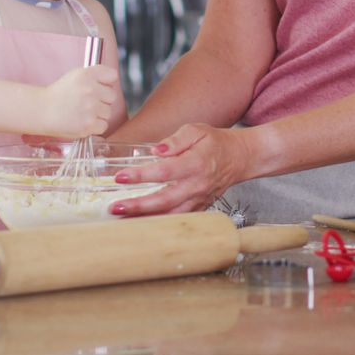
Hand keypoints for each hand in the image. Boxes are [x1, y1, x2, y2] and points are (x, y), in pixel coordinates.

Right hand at [40, 66, 118, 138]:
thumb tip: (112, 81)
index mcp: (87, 75)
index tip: (99, 86)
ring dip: (98, 114)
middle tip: (87, 102)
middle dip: (102, 100)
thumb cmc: (59, 94)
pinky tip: (83, 121)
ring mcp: (90, 108)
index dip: (106, 82)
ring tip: (83, 112)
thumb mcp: (75, 76)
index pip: (112, 75)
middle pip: (112, 96)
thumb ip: (95, 76)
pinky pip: (104, 125)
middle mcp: (90, 90)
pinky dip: (95, 126)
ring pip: (108, 112)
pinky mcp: (89, 124)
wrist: (42, 111)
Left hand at [108, 124, 252, 215]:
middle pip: (165, 200)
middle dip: (138, 206)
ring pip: (171, 215)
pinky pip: (178, 220)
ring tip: (122, 219)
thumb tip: (156, 150)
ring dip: (145, 219)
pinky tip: (140, 223)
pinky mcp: (199, 208)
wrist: (238, 158)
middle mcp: (197, 185)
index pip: (165, 171)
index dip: (142, 175)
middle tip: (115, 207)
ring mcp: (199, 200)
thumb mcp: (196, 130)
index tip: (121, 177)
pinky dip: (159, 224)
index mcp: (196, 163)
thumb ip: (175, 140)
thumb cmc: (214, 143)